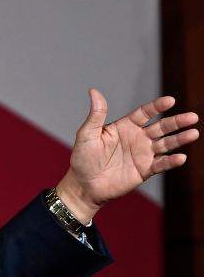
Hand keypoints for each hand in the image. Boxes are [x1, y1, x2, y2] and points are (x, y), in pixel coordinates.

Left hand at [56, 88, 198, 222]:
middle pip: (161, 127)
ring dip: (180, 139)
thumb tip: (94, 91)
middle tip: (193, 117)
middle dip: (177, 122)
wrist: (84, 185)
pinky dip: (171, 161)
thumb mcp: (87, 134)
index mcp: (125, 126)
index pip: (145, 113)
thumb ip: (96, 115)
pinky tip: (181, 157)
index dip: (157, 106)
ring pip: (166, 144)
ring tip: (194, 133)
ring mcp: (143, 154)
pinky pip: (161, 164)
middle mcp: (138, 138)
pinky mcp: (145, 170)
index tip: (170, 100)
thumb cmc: (83, 158)